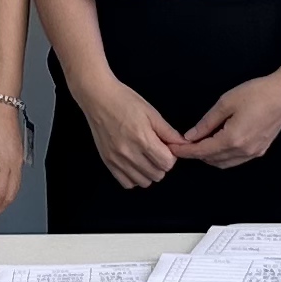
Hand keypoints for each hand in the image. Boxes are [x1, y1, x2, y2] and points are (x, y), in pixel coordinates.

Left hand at [0, 97, 26, 225]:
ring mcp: (18, 159)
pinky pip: (17, 179)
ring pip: (16, 189)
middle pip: (10, 196)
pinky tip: (1, 192)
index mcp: (1, 162)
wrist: (0, 102)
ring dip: (5, 202)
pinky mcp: (19, 155)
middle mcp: (14, 163)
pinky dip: (9, 191)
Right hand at [73, 75, 186, 189]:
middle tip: (156, 151)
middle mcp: (129, 152)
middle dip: (161, 164)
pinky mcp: (108, 162)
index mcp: (143, 139)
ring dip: (149, 172)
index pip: (167, 163)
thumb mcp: (151, 113)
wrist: (98, 98)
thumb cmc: (124, 101)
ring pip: (143, 182)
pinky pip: (126, 183)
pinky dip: (134, 177)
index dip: (171, 156)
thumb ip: (168, 132)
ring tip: (145, 158)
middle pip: (157, 174)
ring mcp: (117, 159)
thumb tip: (183, 144)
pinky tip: (134, 164)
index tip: (166, 148)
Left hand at [176, 70, 280, 174]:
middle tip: (183, 144)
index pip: (202, 151)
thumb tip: (191, 136)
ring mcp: (254, 152)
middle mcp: (243, 151)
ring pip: (224, 163)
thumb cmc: (258, 93)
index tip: (173, 148)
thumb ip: (207, 122)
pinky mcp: (261, 149)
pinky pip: (236, 160)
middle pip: (212, 160)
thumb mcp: (226, 102)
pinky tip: (218, 144)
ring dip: (209, 156)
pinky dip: (223, 156)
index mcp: (232, 139)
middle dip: (196, 154)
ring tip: (199, 144)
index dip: (185, 151)